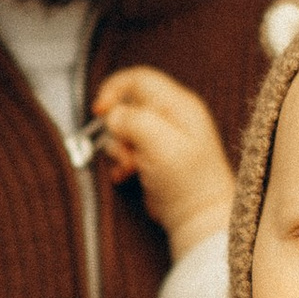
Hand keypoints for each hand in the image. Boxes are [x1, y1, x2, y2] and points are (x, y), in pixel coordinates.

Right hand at [90, 65, 234, 255]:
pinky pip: (126, 148)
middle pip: (127, 105)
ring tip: (129, 166)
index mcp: (178, 105)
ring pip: (123, 129)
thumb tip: (113, 115)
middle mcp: (171, 116)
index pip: (139, 79)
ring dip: (119, 149)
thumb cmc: (190, 182)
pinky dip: (121, 161)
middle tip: (125, 150)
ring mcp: (162, 136)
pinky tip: (127, 174)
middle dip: (117, 128)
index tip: (100, 111)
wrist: (198, 218)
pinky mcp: (153, 156)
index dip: (114, 90)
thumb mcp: (160, 144)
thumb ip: (134, 121)